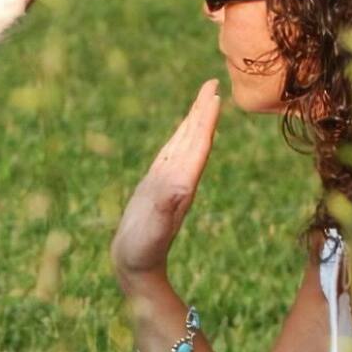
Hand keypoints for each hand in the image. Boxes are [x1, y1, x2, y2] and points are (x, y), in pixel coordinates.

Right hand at [110, 79, 221, 281]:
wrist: (136, 267)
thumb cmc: (142, 250)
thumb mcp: (153, 229)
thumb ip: (166, 207)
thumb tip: (182, 185)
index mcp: (181, 184)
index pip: (197, 145)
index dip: (206, 120)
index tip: (214, 95)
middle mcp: (179, 180)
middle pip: (195, 139)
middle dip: (203, 112)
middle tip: (212, 84)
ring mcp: (168, 182)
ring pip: (183, 145)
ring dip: (193, 122)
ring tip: (201, 101)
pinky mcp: (155, 187)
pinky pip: (169, 156)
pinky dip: (176, 139)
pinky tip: (180, 133)